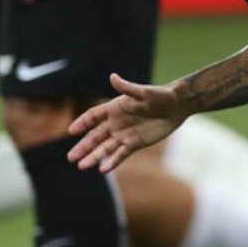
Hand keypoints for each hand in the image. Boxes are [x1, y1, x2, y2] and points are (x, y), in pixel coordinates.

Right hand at [67, 73, 185, 171]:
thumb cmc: (160, 95)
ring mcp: (124, 134)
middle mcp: (116, 122)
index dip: (82, 123)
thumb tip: (113, 77)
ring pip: (105, 147)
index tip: (71, 131)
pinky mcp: (135, 143)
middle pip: (95, 136)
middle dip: (83, 146)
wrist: (177, 106)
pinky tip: (103, 169)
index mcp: (114, 108)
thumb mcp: (144, 92)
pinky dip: (112, 161)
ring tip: (81, 166)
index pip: (93, 116)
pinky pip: (121, 154)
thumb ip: (127, 88)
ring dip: (94, 156)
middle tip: (70, 157)